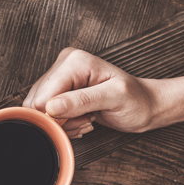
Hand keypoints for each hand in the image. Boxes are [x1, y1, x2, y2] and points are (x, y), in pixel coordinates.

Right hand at [24, 48, 158, 137]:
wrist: (145, 104)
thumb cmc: (136, 101)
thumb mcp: (114, 99)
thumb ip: (82, 101)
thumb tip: (50, 108)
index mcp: (75, 61)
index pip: (44, 97)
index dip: (58, 117)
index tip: (83, 120)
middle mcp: (64, 64)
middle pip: (38, 103)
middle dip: (61, 120)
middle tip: (87, 120)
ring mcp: (60, 76)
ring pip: (40, 110)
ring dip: (63, 123)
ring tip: (86, 119)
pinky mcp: (59, 88)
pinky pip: (46, 111)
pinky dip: (63, 122)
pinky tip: (81, 119)